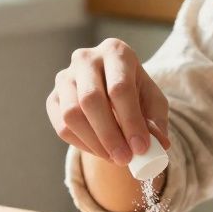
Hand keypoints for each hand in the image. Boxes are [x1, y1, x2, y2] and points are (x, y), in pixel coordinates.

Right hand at [46, 38, 170, 165]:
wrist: (111, 89)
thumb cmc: (136, 92)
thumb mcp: (153, 102)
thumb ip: (157, 122)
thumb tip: (159, 145)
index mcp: (115, 52)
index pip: (119, 87)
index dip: (131, 121)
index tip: (141, 148)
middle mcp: (86, 59)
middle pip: (91, 99)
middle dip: (109, 135)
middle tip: (125, 159)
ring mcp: (65, 77)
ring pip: (71, 114)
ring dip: (94, 143)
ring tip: (115, 158)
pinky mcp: (53, 98)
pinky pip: (62, 126)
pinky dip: (82, 145)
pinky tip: (100, 151)